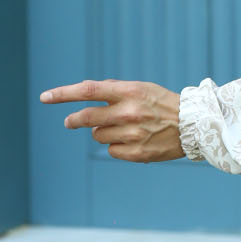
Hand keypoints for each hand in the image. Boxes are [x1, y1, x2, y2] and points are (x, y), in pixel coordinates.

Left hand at [39, 79, 185, 162]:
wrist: (194, 125)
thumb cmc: (162, 103)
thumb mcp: (140, 89)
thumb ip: (112, 91)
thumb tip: (82, 97)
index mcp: (129, 92)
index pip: (88, 90)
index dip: (64, 93)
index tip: (45, 97)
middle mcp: (129, 112)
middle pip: (86, 118)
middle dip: (74, 120)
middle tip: (71, 122)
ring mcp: (133, 134)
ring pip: (97, 135)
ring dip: (103, 132)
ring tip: (124, 129)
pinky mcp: (136, 153)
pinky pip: (111, 150)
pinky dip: (116, 146)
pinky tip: (134, 141)